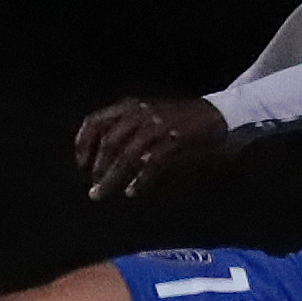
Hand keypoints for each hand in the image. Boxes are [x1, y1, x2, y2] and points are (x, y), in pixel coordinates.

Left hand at [74, 95, 227, 199]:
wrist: (219, 113)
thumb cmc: (180, 120)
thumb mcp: (148, 116)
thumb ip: (125, 131)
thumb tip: (100, 160)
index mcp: (130, 106)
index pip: (95, 122)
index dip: (83, 145)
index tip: (81, 166)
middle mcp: (140, 112)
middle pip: (109, 143)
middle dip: (98, 169)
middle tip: (94, 190)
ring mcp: (158, 125)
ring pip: (126, 155)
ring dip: (113, 178)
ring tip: (105, 194)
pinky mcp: (175, 140)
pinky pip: (151, 163)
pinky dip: (140, 180)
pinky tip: (133, 192)